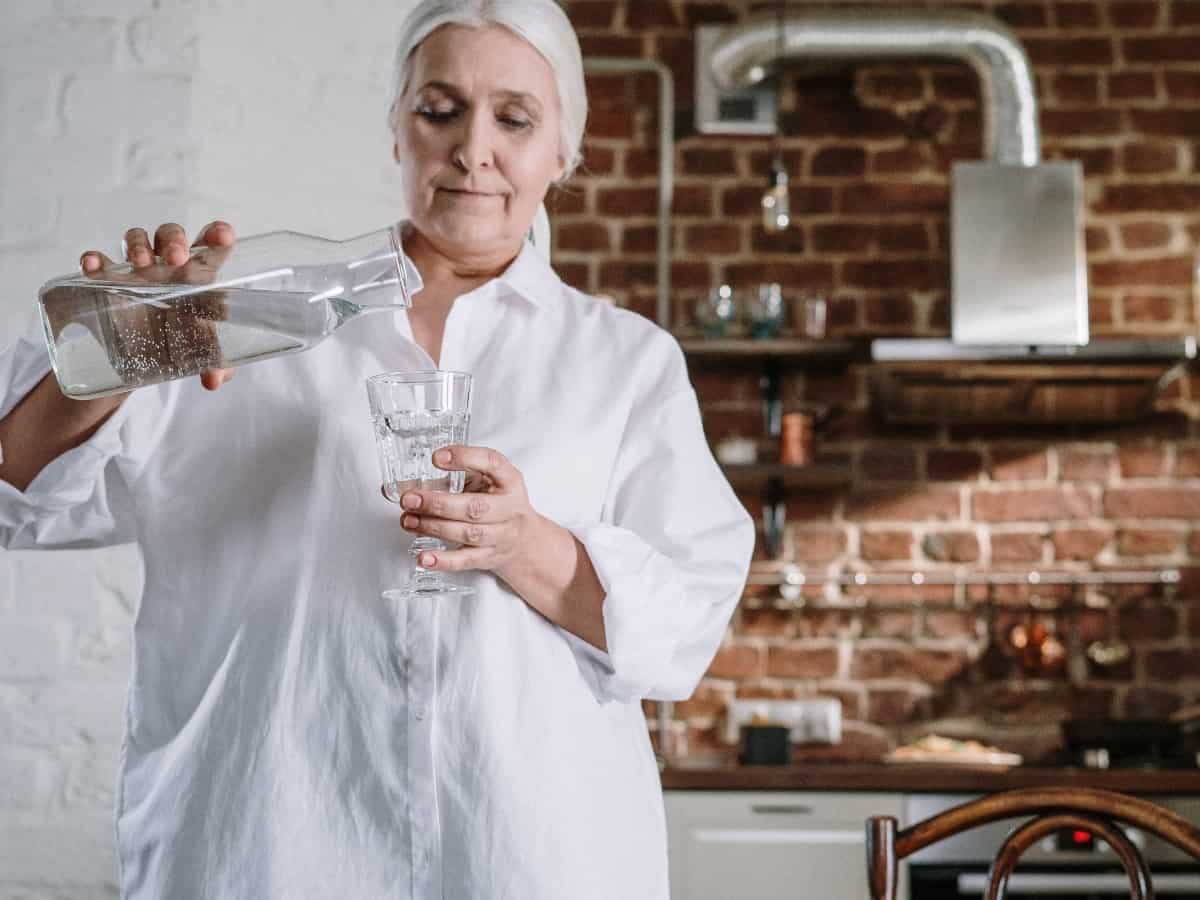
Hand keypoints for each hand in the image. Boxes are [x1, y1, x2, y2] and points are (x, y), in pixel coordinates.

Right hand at [78, 220, 238, 390]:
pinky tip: (93, 265)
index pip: (211, 246)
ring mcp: (139, 271)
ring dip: (138, 245)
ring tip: (139, 264)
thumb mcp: (203, 353)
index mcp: (201, 275)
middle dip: (173, 240)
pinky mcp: (111, 282)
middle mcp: (170, 267)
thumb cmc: (187, 340)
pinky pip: (101, 262)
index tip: (222, 237)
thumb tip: (214, 380)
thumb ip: (216, 363)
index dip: (217, 234)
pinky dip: (95, 260)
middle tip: (176, 259)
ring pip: (138, 240)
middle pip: (172, 236)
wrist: (148, 356)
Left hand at [398, 445, 541, 577]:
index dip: (466, 458)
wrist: (524, 541)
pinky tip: (424, 557)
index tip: (437, 458)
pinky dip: (443, 560)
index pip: (492, 463)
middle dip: (438, 503)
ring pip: (467, 533)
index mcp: (509, 481)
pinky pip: (466, 561)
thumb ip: (459, 476)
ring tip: (409, 520)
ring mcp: (501, 535)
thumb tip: (412, 483)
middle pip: (474, 507)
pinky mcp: (490, 557)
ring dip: (433, 527)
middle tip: (410, 499)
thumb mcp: (490, 481)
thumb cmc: (500, 504)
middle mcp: (509, 508)